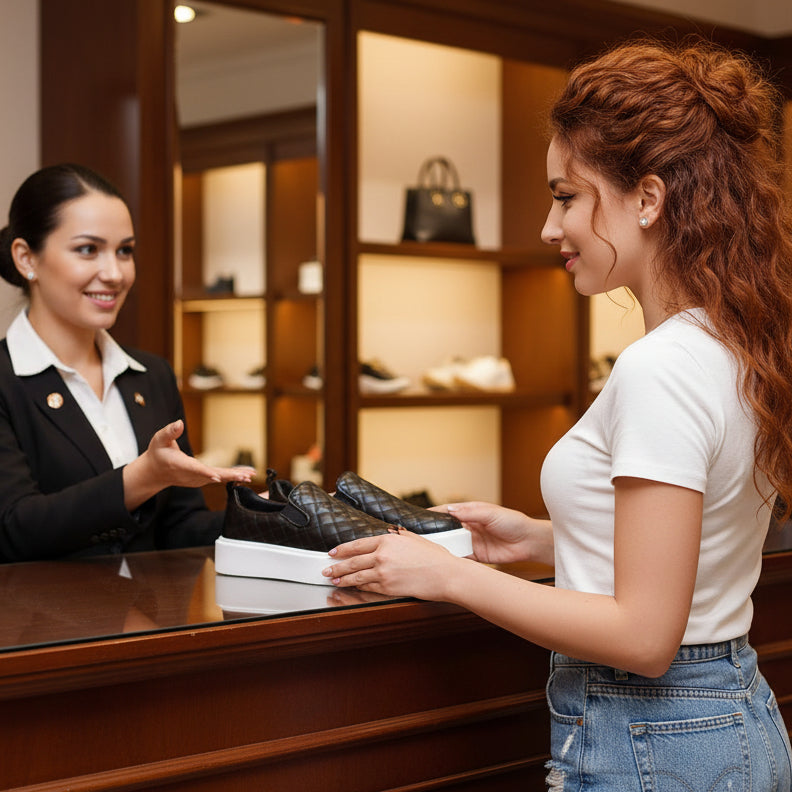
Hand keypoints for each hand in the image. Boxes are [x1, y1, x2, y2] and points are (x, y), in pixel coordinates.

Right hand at [123, 420, 254, 509]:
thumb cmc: (158, 453)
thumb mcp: (159, 439)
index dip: (206, 473)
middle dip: (229, 476)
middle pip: (212, 476)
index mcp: (181, 465)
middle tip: (246, 476)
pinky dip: (231, 477)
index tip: (217, 476)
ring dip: (234, 477)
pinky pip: (218, 478)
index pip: (195, 470)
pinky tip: (243, 475)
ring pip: (218, 478)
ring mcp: (197, 479)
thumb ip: (170, 431)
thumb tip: (180, 422)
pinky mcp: (201, 479)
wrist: (156, 471)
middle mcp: (191, 475)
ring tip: (250, 475)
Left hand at [322, 528, 467, 599]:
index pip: (357, 545)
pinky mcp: (388, 588)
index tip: (333, 552)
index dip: (342, 549)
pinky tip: (352, 588)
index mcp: (387, 540)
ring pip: (356, 577)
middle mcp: (382, 556)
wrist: (445, 574)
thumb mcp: (414, 538)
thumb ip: (397, 537)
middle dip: (336, 566)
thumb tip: (387, 535)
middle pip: (352, 562)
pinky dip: (358, 588)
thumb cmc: (434, 556)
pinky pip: (368, 588)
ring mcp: (384, 573)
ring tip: (333, 580)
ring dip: (342, 579)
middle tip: (325, 569)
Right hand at [432, 502, 552, 565]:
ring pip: (451, 544)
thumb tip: (450, 509)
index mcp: (470, 512)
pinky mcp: (476, 556)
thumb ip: (471, 512)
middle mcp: (468, 527)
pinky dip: (452, 560)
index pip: (447, 512)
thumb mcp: (491, 513)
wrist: (528, 542)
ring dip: (442, 547)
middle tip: (419, 537)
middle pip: (446, 529)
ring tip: (427, 550)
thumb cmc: (513, 522)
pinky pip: (461, 558)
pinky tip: (444, 561)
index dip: (434, 515)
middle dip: (434, 533)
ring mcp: (471, 541)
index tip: (420, 518)